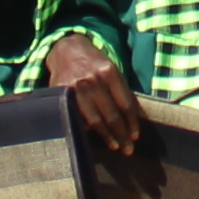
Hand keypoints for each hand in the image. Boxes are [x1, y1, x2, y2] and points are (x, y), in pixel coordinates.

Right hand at [43, 31, 142, 157]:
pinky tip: (93, 137)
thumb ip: (119, 90)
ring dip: (107, 136)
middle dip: (122, 134)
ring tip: (115, 146)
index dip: (132, 123)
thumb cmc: (94, 64)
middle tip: (128, 149)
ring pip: (95, 119)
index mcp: (110, 73)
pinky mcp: (63, 93)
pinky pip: (78, 116)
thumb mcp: (110, 70)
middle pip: (112, 114)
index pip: (126, 103)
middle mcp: (94, 80)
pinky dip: (87, 128)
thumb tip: (131, 119)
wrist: (67, 49)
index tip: (135, 136)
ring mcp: (77, 87)